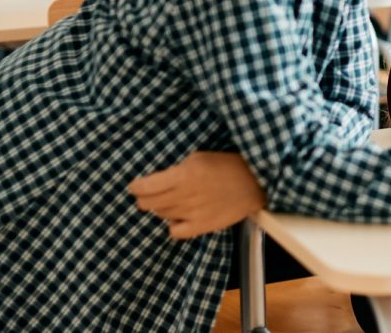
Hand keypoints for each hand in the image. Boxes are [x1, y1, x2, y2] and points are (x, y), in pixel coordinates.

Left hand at [128, 151, 265, 239]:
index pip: (145, 187)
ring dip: (160, 209)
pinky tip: (179, 217)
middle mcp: (185, 196)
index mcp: (183, 175)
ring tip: (170, 201)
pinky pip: (175, 232)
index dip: (136, 186)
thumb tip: (158, 181)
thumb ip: (177, 170)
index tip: (134, 186)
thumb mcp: (199, 157)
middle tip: (148, 194)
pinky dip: (172, 225)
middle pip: (148, 204)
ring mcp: (192, 213)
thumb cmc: (229, 165)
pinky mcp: (202, 226)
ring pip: (161, 215)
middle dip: (144, 198)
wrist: (256, 182)